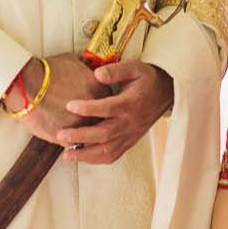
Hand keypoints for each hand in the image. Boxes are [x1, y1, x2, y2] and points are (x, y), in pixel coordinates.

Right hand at [17, 54, 104, 139]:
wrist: (26, 84)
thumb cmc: (46, 71)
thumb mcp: (71, 60)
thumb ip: (83, 66)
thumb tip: (86, 65)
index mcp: (98, 90)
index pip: (109, 102)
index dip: (101, 105)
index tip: (96, 107)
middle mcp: (94, 110)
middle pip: (103, 121)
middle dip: (96, 122)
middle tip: (89, 123)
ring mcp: (81, 125)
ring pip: (89, 136)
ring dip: (84, 136)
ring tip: (78, 136)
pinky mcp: (65, 137)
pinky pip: (73, 144)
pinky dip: (70, 144)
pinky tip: (66, 140)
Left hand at [57, 61, 174, 164]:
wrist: (167, 93)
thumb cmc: (147, 79)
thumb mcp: (135, 68)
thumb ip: (116, 70)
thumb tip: (96, 74)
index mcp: (130, 103)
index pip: (108, 108)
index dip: (89, 108)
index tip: (69, 105)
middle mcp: (130, 122)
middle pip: (104, 134)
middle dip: (81, 137)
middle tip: (60, 136)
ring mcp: (130, 135)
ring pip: (108, 150)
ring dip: (86, 155)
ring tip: (66, 155)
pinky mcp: (130, 142)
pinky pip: (113, 155)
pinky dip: (96, 160)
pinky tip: (81, 158)